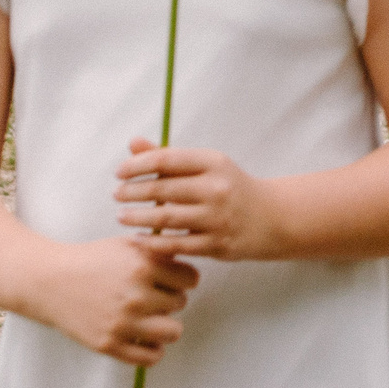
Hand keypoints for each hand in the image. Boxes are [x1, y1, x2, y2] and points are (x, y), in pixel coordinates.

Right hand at [35, 236, 199, 364]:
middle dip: (169, 299)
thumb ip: (160, 251)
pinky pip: (151, 357)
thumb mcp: (127, 245)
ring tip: (152, 318)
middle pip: (181, 303)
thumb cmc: (92, 260)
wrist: (49, 281)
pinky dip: (153, 349)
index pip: (191, 279)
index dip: (182, 278)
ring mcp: (123, 322)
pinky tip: (144, 337)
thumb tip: (192, 260)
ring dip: (167, 325)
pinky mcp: (109, 344)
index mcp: (143, 266)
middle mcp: (136, 295)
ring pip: (174, 332)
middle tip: (150, 296)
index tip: (169, 279)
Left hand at [115, 140, 285, 260]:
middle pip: (161, 189)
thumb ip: (169, 157)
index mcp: (214, 163)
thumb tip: (133, 143)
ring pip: (164, 218)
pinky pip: (175, 244)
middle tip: (116, 195)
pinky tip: (138, 238)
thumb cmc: (230, 188)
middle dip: (132, 192)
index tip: (119, 172)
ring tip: (121, 216)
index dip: (136, 165)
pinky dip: (152, 242)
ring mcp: (218, 218)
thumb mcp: (208, 166)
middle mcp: (217, 188)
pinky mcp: (217, 244)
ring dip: (136, 217)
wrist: (272, 218)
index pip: (165, 159)